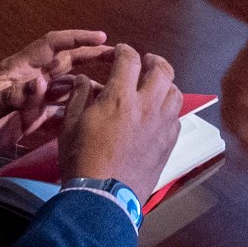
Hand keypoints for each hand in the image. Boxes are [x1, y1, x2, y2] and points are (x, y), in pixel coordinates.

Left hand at [0, 30, 115, 166]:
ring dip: (87, 86)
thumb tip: (41, 83)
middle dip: (90, 58)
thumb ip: (12, 97)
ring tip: (114, 90)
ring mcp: (29, 103)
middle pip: (64, 64)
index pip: (51, 46)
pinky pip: (58, 115)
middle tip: (119, 60)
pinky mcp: (28, 123)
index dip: (76, 38)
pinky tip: (94, 117)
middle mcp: (28, 82)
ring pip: (65, 89)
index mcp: (17, 71)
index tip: (102, 37)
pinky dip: (75, 113)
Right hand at [60, 44, 182, 202]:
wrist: (103, 196)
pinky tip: (158, 115)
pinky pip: (176, 118)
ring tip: (156, 86)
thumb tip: (84, 80)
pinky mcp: (168, 144)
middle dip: (154, 61)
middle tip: (146, 62)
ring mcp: (161, 126)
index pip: (130, 59)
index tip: (120, 52)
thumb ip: (80, 96)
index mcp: (120, 97)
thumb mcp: (71, 124)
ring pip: (175, 93)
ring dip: (166, 85)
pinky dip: (169, 110)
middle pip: (163, 70)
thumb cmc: (82, 159)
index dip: (125, 50)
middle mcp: (146, 106)